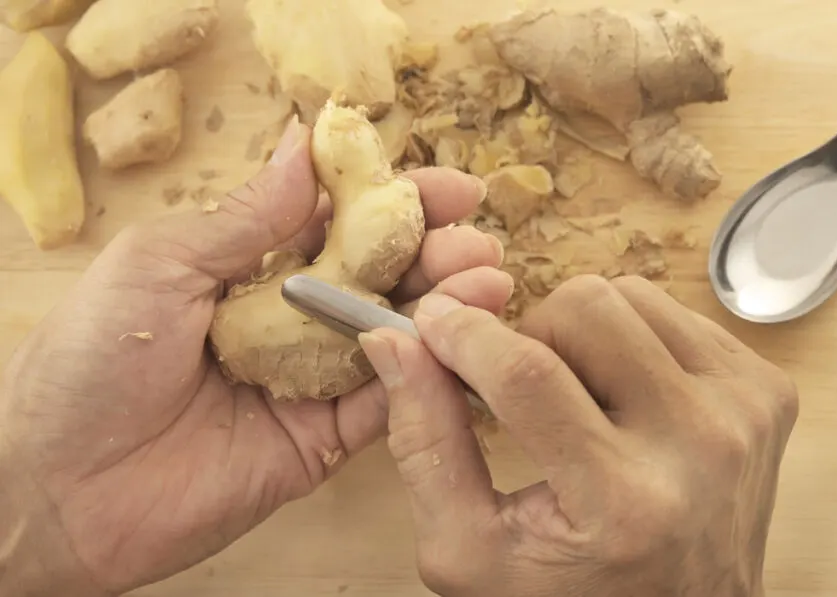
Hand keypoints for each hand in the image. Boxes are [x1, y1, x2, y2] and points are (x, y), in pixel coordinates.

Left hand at [0, 120, 511, 595]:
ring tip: (490, 284)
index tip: (451, 187)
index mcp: (252, 266)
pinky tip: (462, 348)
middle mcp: (292, 317)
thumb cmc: (91, 359)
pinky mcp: (323, 439)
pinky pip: (387, 405)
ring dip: (447, 310)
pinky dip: (427, 377)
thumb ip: (247, 216)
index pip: (342, 221)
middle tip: (480, 244)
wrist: (57, 487)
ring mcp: (313, 379)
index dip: (398, 200)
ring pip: (396, 337)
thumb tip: (305, 141)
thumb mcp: (160, 264)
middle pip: (382, 277)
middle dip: (436, 255)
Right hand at [360, 275, 798, 596]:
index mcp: (622, 502)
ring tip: (578, 397)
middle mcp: (699, 446)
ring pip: (631, 295)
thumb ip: (425, 442)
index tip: (435, 323)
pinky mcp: (767, 392)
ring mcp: (744, 413)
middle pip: (586, 308)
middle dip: (530, 334)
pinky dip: (634, 339)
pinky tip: (625, 396)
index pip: (527, 372)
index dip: (466, 334)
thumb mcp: (470, 549)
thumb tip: (396, 340)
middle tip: (521, 385)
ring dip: (583, 332)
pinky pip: (676, 312)